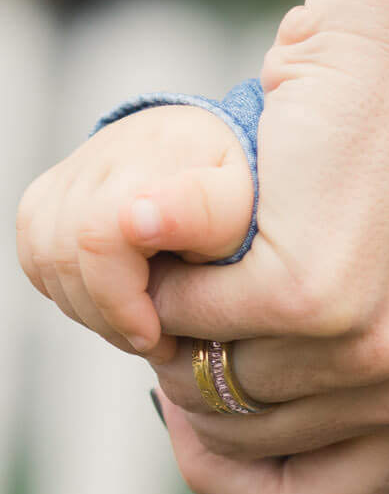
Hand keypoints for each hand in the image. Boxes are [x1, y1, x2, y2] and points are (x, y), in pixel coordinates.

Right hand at [15, 105, 254, 356]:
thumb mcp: (245, 204)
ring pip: (43, 257)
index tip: (155, 335)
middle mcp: (106, 156)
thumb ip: (201, 214)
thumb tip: (135, 220)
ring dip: (85, 307)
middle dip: (105, 316)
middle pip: (64, 255)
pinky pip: (36, 249)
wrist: (229, 151)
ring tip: (137, 326)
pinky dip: (65, 287)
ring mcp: (77, 169)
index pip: (98, 238)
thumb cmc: (247, 189)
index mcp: (156, 157)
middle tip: (154, 342)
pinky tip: (110, 302)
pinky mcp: (57, 188)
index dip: (118, 301)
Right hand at [140, 0, 388, 493]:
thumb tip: (261, 417)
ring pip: (204, 379)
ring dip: (188, 303)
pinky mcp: (313, 294)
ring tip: (245, 222)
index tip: (198, 415)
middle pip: (249, 447)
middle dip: (204, 369)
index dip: (238, 474)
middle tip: (221, 275)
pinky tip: (234, 189)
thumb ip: (378, 352)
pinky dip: (173, 253)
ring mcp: (378, 351)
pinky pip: (179, 312)